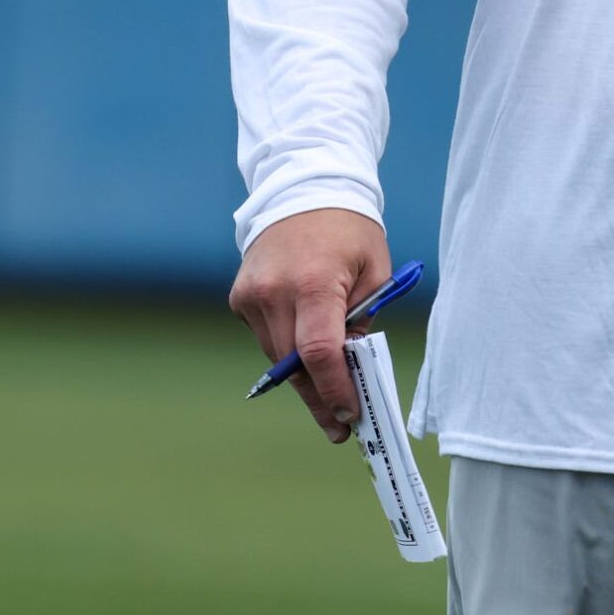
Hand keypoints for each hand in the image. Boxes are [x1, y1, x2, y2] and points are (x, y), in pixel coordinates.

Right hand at [228, 208, 390, 444]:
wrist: (302, 188)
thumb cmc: (348, 229)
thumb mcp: (374, 271)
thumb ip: (363, 320)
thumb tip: (354, 367)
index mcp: (315, 282)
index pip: (320, 352)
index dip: (335, 390)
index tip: (350, 415)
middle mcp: (274, 291)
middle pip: (295, 365)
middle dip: (320, 398)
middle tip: (340, 426)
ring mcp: (251, 296)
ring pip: (277, 357)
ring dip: (303, 377)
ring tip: (330, 396)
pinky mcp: (239, 298)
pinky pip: (265, 336)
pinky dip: (286, 347)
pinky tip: (304, 348)